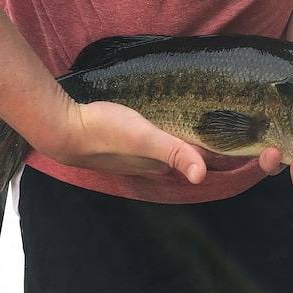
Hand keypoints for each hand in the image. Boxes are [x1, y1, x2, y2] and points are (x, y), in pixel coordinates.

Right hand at [53, 100, 207, 183]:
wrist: (64, 129)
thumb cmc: (106, 133)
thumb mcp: (145, 138)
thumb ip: (174, 151)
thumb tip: (202, 176)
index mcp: (159, 164)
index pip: (194, 158)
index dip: (211, 147)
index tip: (229, 131)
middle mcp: (148, 164)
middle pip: (181, 153)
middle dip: (197, 141)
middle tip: (213, 118)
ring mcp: (132, 155)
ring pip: (164, 146)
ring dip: (177, 136)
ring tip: (192, 116)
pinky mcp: (119, 143)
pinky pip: (147, 138)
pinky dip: (158, 130)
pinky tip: (158, 117)